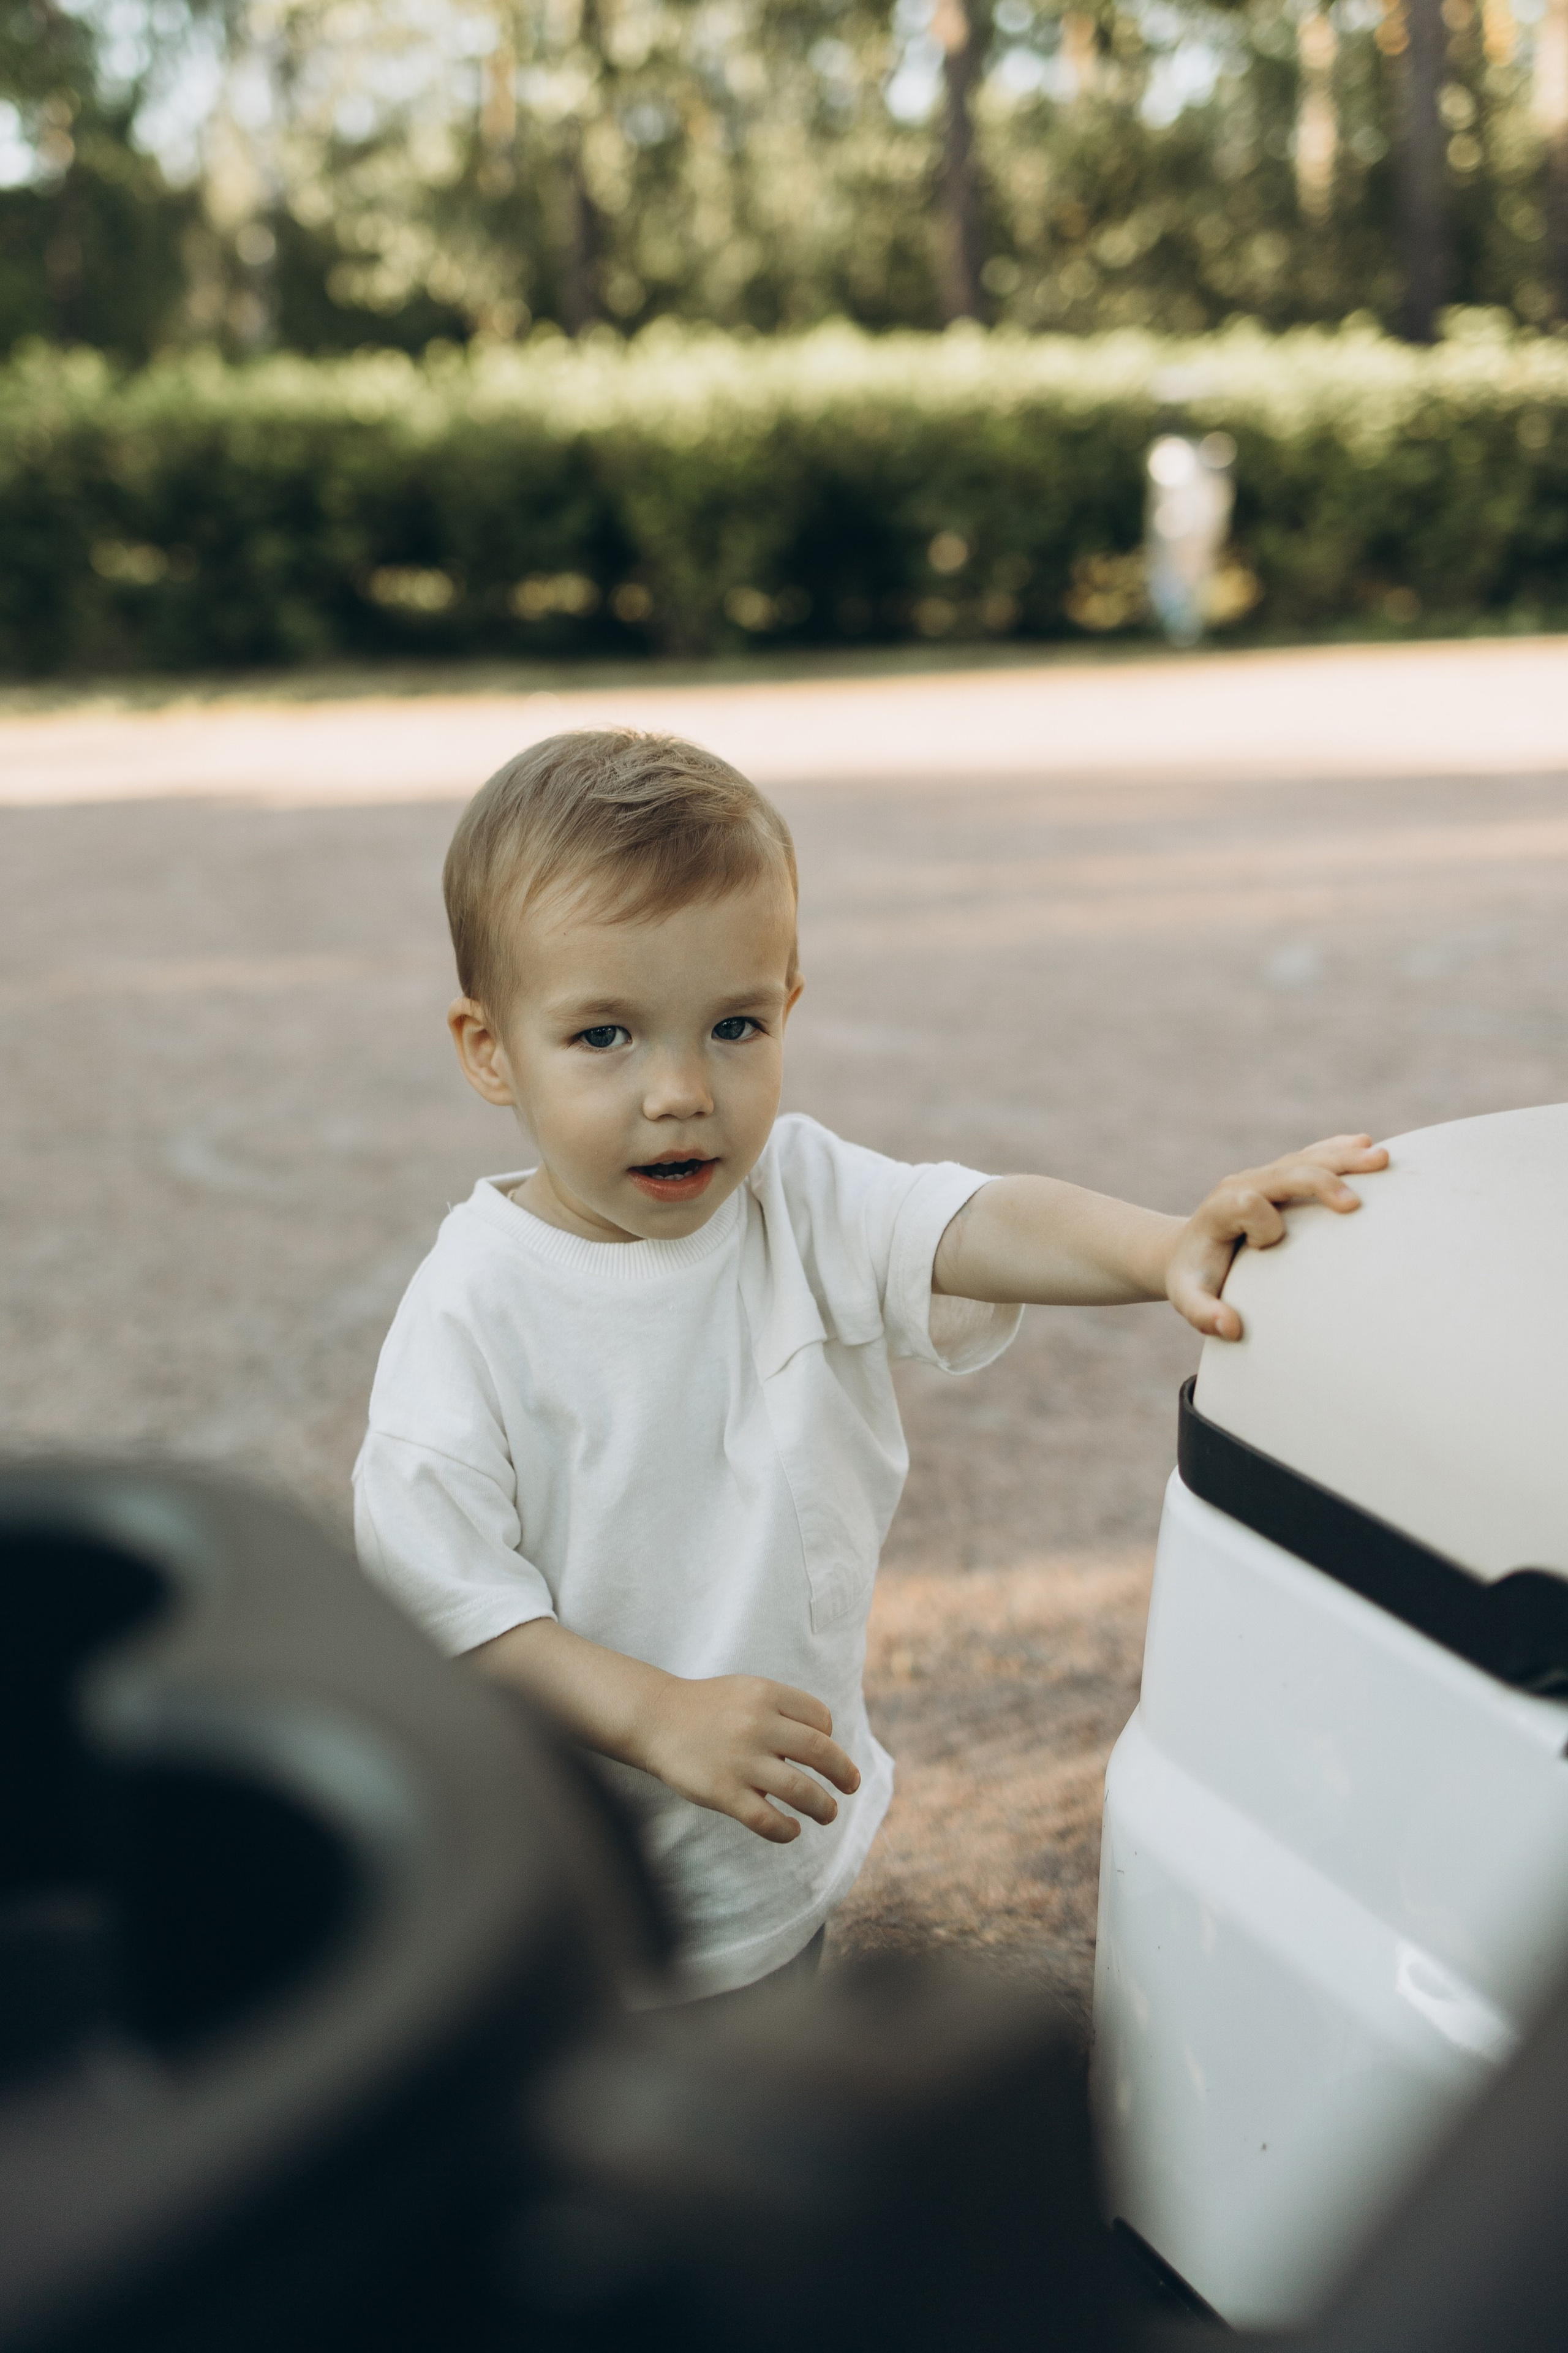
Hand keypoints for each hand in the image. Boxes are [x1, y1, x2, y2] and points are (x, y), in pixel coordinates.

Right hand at [637, 1673, 860, 1844]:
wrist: (655, 1719)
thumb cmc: (708, 1707)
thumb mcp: (748, 1690)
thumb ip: (783, 1709)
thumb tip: (827, 1744)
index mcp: (767, 1694)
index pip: (821, 1719)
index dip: (831, 1737)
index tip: (824, 1752)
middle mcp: (758, 1725)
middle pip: (821, 1753)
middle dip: (844, 1774)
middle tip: (851, 1786)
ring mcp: (741, 1761)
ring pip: (802, 1792)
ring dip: (824, 1807)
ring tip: (827, 1813)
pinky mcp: (723, 1792)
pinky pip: (767, 1820)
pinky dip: (787, 1830)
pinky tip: (792, 1830)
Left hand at [1166, 1133, 1389, 1340]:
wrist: (1187, 1248)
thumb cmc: (1194, 1276)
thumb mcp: (1188, 1298)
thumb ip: (1204, 1314)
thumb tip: (1231, 1328)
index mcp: (1220, 1210)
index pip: (1247, 1205)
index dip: (1264, 1224)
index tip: (1266, 1248)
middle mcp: (1241, 1184)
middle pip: (1285, 1173)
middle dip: (1320, 1183)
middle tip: (1354, 1203)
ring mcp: (1262, 1176)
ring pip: (1305, 1160)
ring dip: (1343, 1159)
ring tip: (1381, 1159)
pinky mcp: (1278, 1174)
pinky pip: (1310, 1155)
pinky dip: (1337, 1149)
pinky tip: (1365, 1143)